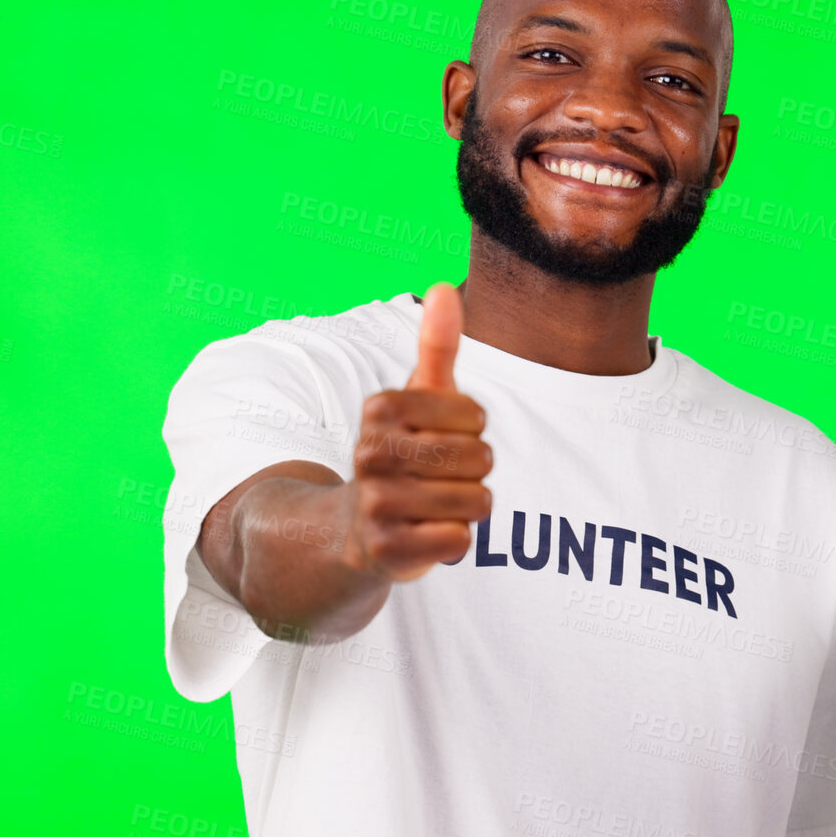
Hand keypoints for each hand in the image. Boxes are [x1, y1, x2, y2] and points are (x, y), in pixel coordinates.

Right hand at [343, 283, 493, 580]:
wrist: (355, 529)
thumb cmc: (402, 452)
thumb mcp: (418, 397)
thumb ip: (436, 345)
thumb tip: (443, 286)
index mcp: (380, 409)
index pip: (476, 416)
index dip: (472, 431)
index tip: (439, 437)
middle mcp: (371, 453)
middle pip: (481, 459)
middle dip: (474, 471)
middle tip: (438, 476)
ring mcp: (376, 504)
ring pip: (477, 501)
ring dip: (467, 506)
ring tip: (433, 504)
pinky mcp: (387, 551)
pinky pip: (461, 540)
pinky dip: (455, 540)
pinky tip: (426, 534)